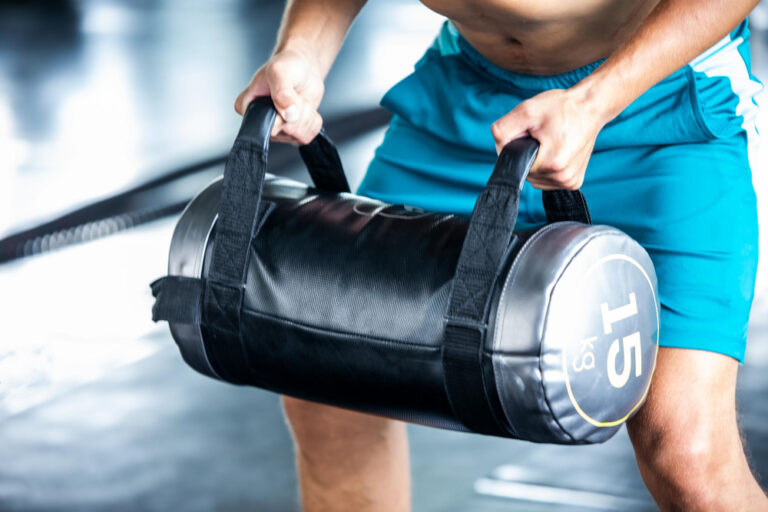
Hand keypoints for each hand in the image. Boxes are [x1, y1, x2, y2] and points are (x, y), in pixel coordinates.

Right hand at [235, 47, 324, 144]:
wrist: (304, 68)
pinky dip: (313, 120)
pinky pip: (309, 135)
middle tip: (293, 93)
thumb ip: (282, 92)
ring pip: (299, 134)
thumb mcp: (280, 71)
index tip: (284, 94)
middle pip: (286, 130)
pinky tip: (306, 107)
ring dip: (306, 115)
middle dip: (297, 110)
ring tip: (298, 98)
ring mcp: (278, 131)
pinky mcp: (294, 134)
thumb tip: (289, 115)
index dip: (280, 113)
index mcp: (248, 107)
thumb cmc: (287, 65)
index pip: (262, 124)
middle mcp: (261, 123)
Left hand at [490, 87, 608, 189]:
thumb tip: (498, 147)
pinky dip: (546, 168)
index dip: (517, 149)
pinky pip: (548, 180)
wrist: (590, 107)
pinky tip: (555, 152)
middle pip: (526, 174)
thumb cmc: (562, 108)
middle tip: (540, 135)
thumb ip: (504, 129)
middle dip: (527, 155)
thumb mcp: (527, 110)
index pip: (516, 166)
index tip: (529, 134)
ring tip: (549, 143)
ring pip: (536, 179)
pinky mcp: (574, 183)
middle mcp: (562, 178)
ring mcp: (569, 182)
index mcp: (552, 163)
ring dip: (537, 163)